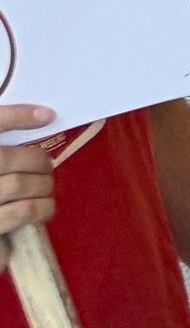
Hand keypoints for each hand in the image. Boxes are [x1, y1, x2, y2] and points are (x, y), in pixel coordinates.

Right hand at [0, 104, 54, 261]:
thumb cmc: (0, 196)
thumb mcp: (3, 168)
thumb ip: (8, 151)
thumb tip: (41, 121)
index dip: (16, 116)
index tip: (47, 115)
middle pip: (6, 158)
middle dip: (37, 161)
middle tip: (47, 167)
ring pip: (18, 184)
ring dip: (42, 186)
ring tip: (46, 189)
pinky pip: (21, 212)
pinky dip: (40, 208)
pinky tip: (45, 208)